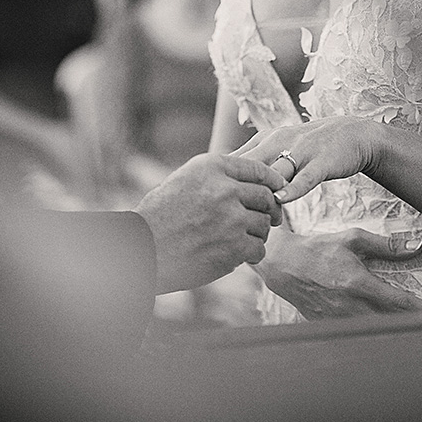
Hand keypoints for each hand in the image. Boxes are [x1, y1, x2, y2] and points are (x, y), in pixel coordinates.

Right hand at [134, 153, 284, 293]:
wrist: (144, 248)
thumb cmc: (161, 215)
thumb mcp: (185, 179)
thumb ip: (217, 175)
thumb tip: (251, 176)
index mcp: (212, 167)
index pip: (257, 168)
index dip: (273, 180)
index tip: (278, 189)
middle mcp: (224, 189)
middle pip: (266, 196)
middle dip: (270, 208)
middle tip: (270, 218)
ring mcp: (231, 218)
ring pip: (264, 224)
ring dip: (258, 233)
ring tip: (243, 239)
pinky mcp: (234, 246)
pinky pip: (258, 248)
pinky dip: (252, 253)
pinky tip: (239, 254)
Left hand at [233, 116, 380, 202]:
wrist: (353, 133)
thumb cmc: (310, 147)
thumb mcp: (279, 149)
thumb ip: (256, 164)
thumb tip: (225, 182)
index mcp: (266, 139)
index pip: (235, 159)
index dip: (220, 180)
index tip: (209, 199)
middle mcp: (280, 141)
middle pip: (249, 164)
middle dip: (235, 187)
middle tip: (222, 211)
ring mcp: (302, 150)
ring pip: (275, 171)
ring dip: (262, 192)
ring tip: (248, 215)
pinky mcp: (323, 161)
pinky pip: (306, 177)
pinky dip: (293, 188)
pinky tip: (281, 200)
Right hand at [253, 227, 421, 319]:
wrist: (284, 266)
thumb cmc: (320, 249)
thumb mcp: (353, 239)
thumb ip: (387, 246)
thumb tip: (417, 247)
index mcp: (358, 284)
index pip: (401, 303)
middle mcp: (350, 307)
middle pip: (396, 324)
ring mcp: (340, 321)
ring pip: (380, 333)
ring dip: (403, 332)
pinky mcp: (332, 327)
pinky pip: (361, 334)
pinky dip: (379, 334)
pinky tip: (394, 333)